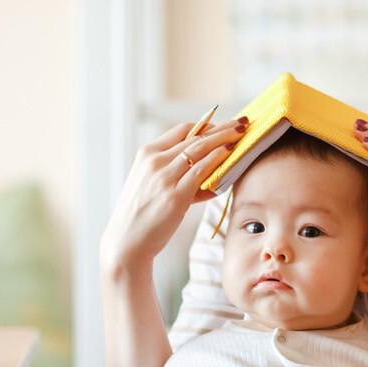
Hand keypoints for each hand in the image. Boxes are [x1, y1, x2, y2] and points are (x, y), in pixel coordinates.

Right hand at [100, 116, 246, 277]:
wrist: (126, 242)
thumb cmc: (140, 217)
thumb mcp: (152, 186)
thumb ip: (176, 176)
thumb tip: (209, 175)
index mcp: (147, 154)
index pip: (181, 130)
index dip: (205, 126)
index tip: (222, 127)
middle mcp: (154, 161)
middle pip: (194, 136)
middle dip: (221, 128)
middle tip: (241, 123)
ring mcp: (164, 177)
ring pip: (200, 149)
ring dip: (224, 139)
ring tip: (241, 134)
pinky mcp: (175, 195)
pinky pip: (201, 171)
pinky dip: (217, 159)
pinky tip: (229, 154)